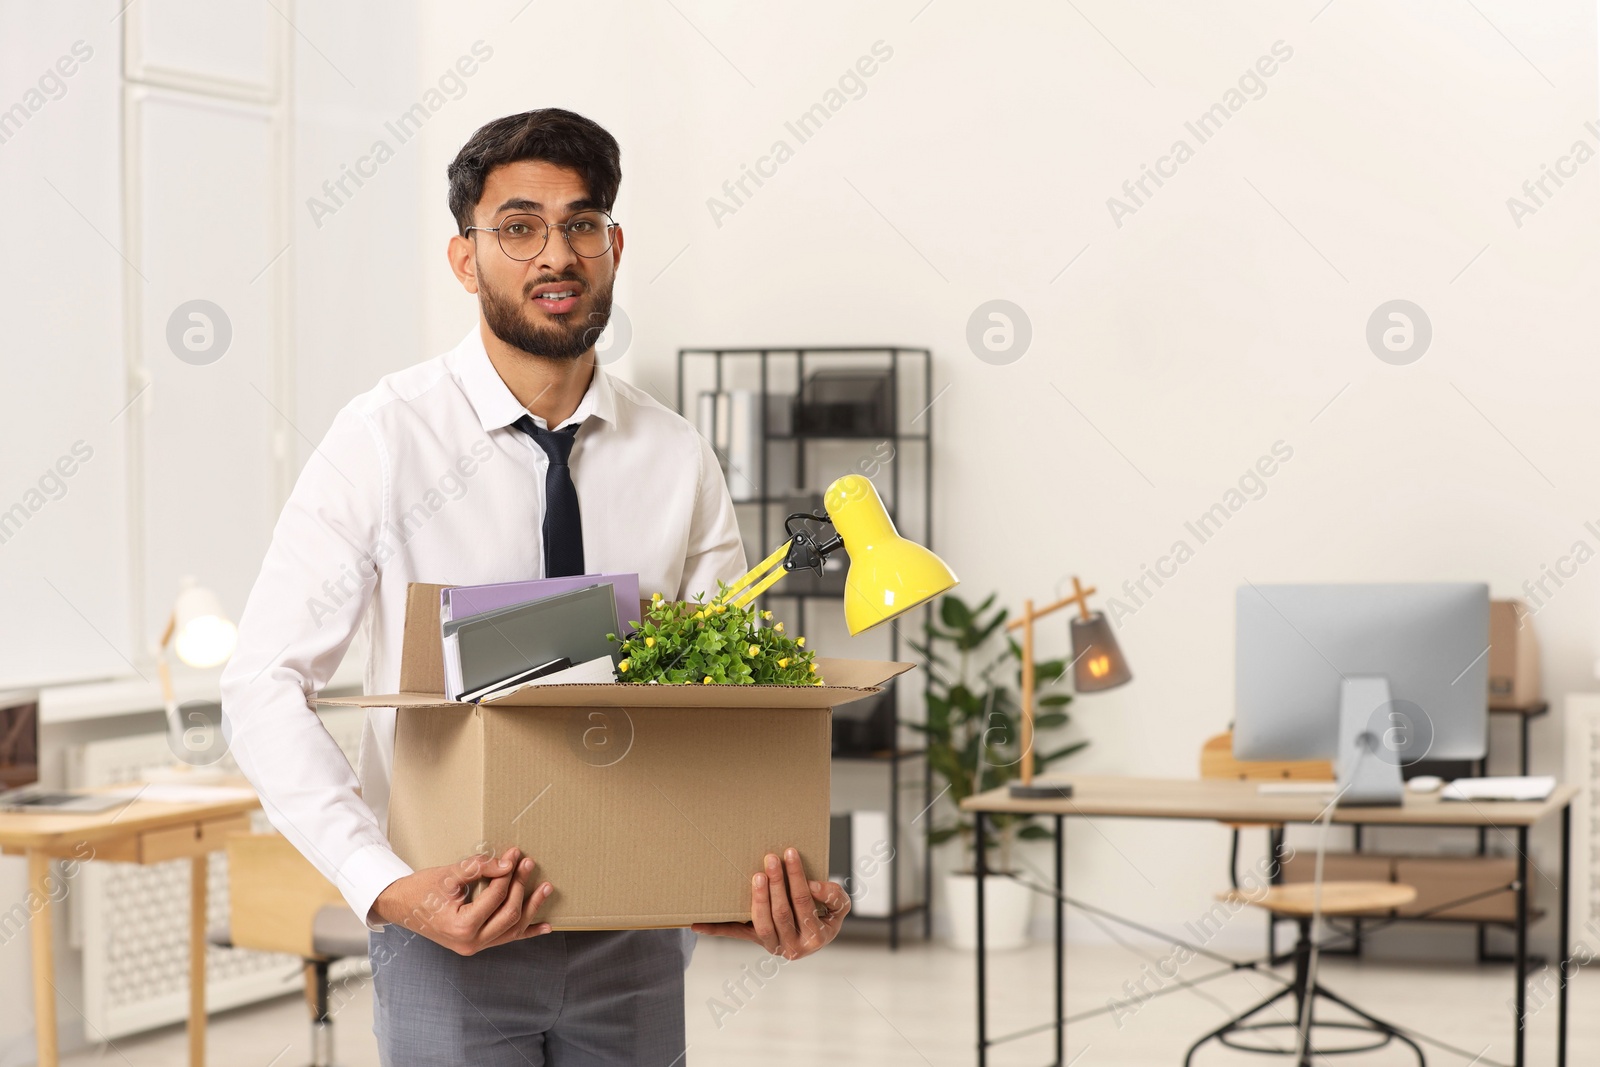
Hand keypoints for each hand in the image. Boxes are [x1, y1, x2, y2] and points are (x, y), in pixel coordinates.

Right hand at [369, 846, 553, 955]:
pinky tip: (545, 926)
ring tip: (546, 888)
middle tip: (528, 863)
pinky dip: (526, 932)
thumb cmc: (419, 890)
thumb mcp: (448, 875)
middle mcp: (470, 942)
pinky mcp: (476, 943)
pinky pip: (506, 938)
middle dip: (520, 886)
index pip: (495, 897)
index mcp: (461, 926)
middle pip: (509, 915)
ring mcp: (474, 946)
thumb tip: (507, 863)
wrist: (400, 906)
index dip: (508, 874)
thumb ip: (478, 868)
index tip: (515, 854)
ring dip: (531, 908)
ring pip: (512, 929)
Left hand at [691, 847, 848, 959]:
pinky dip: (715, 929)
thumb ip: (833, 896)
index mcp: (815, 937)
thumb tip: (813, 886)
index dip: (797, 878)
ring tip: (756, 876)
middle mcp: (792, 947)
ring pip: (761, 924)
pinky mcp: (754, 941)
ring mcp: (772, 946)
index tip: (790, 854)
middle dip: (776, 884)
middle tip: (770, 858)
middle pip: (782, 913)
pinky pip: (735, 935)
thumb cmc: (827, 916)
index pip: (804, 903)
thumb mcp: (839, 908)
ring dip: (757, 898)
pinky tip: (697, 924)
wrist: (815, 936)